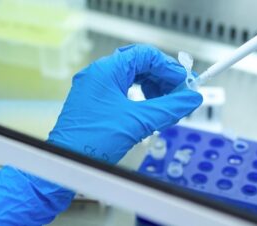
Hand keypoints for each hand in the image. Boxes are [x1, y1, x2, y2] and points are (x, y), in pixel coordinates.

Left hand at [48, 44, 202, 163]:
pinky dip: (138, 97)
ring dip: (151, 87)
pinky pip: (120, 90)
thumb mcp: (138, 122)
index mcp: (106, 71)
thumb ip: (169, 108)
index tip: (184, 83)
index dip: (168, 68)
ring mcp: (93, 88)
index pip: (145, 55)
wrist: (66, 161)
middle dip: (161, 78)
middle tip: (178, 94)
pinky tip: (147, 110)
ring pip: (130, 77)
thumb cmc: (92, 141)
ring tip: (164, 104)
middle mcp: (97, 75)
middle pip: (138, 64)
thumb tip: (190, 99)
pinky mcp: (92, 102)